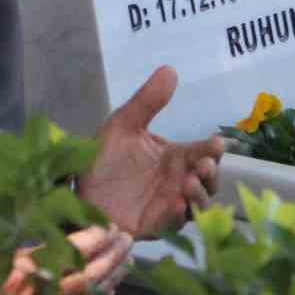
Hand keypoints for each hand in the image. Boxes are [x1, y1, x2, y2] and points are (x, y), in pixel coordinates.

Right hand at [0, 226, 131, 294]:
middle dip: (111, 258)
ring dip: (106, 282)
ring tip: (125, 263)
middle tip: (128, 240)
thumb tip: (18, 182)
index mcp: (16, 269)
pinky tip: (100, 293)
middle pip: (85, 278)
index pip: (69, 252)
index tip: (107, 224)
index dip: (94, 237)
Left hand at [78, 66, 224, 237]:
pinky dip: (177, 216)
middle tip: (203, 165)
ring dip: (199, 195)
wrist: (77, 192)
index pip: (202, 152)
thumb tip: (170, 68)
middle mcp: (178, 181)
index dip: (212, 149)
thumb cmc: (104, 160)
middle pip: (207, 180)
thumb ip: (147, 101)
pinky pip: (173, 224)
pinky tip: (176, 204)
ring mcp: (169, 206)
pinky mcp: (154, 225)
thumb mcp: (123, 125)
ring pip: (198, 204)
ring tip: (189, 184)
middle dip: (210, 173)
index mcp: (175, 157)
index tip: (217, 144)